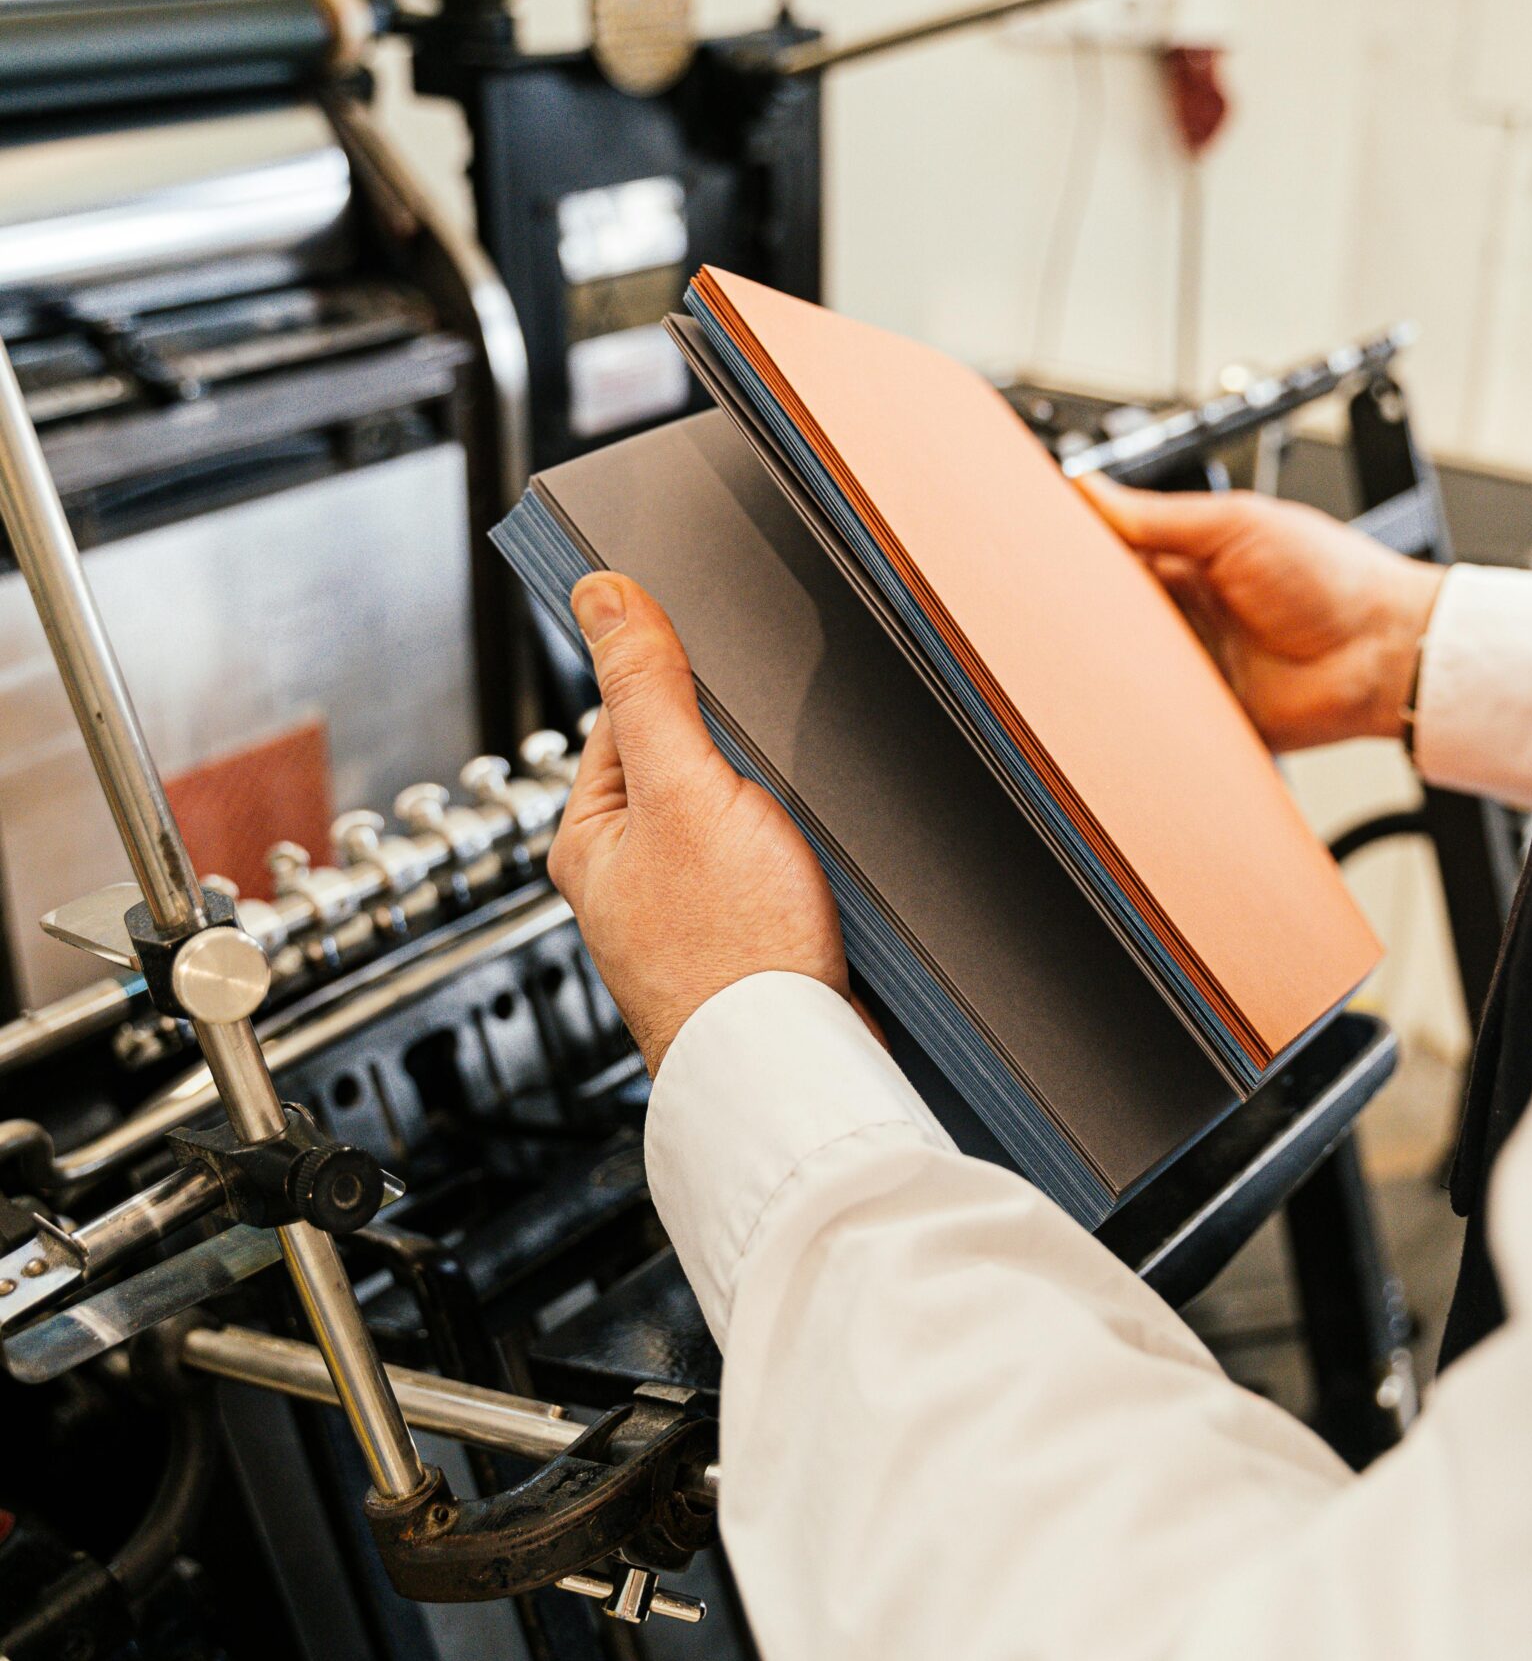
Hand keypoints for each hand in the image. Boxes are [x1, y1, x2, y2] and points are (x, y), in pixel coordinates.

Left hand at [547, 574, 848, 1074]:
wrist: (794, 1065)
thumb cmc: (729, 951)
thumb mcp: (684, 787)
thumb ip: (646, 687)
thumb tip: (601, 595)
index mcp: (588, 835)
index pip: (628, 714)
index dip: (684, 690)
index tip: (727, 688)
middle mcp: (625, 875)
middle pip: (686, 763)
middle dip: (738, 758)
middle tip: (771, 776)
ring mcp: (682, 911)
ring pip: (734, 818)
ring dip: (774, 812)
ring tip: (793, 834)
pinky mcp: (738, 940)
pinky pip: (767, 869)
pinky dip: (795, 860)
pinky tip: (814, 872)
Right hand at [1079, 477, 1443, 752]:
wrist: (1383, 652)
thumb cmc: (1333, 578)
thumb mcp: (1239, 525)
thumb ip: (1161, 515)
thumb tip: (1092, 489)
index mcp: (1185, 558)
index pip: (1109, 551)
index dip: (1072, 549)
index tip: (1035, 544)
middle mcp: (1181, 612)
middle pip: (1104, 610)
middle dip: (1077, 608)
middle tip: (1046, 604)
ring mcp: (1189, 663)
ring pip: (1119, 662)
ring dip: (1101, 656)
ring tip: (1076, 646)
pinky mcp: (1201, 711)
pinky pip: (1152, 711)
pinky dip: (1131, 705)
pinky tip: (1113, 693)